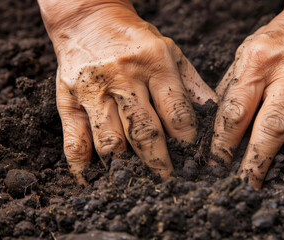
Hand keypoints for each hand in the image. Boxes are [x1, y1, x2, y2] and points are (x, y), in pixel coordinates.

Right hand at [38, 0, 216, 183]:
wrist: (89, 21)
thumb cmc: (137, 41)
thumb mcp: (172, 53)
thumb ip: (193, 86)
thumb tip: (214, 119)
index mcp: (155, 64)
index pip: (176, 113)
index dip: (187, 143)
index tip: (192, 162)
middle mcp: (123, 78)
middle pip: (143, 132)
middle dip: (159, 163)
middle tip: (168, 181)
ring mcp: (92, 91)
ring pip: (110, 142)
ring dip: (125, 169)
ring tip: (138, 182)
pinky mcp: (68, 102)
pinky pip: (74, 142)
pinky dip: (84, 168)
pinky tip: (95, 182)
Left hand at [210, 0, 283, 188]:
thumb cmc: (277, 40)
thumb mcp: (246, 53)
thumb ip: (233, 89)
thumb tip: (217, 128)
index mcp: (258, 63)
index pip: (236, 112)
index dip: (224, 144)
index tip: (216, 165)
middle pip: (271, 128)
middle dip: (256, 163)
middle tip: (246, 185)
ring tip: (283, 175)